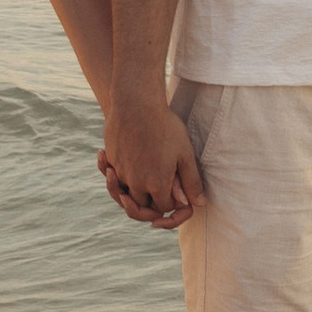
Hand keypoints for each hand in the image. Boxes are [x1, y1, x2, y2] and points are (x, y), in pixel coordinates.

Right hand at [102, 97, 203, 229]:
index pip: (163, 207)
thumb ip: (192, 181)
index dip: (171, 201)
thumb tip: (200, 203)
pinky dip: (116, 176)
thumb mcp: (185, 153)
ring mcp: (121, 172)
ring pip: (124, 193)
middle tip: (157, 187)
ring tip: (140, 181)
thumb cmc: (164, 127)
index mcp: (157, 184)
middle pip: (142, 204)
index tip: (175, 189)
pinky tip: (124, 166)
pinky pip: (111, 176)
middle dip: (151, 200)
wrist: (136, 104)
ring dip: (131, 192)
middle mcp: (136, 183)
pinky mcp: (110, 160)